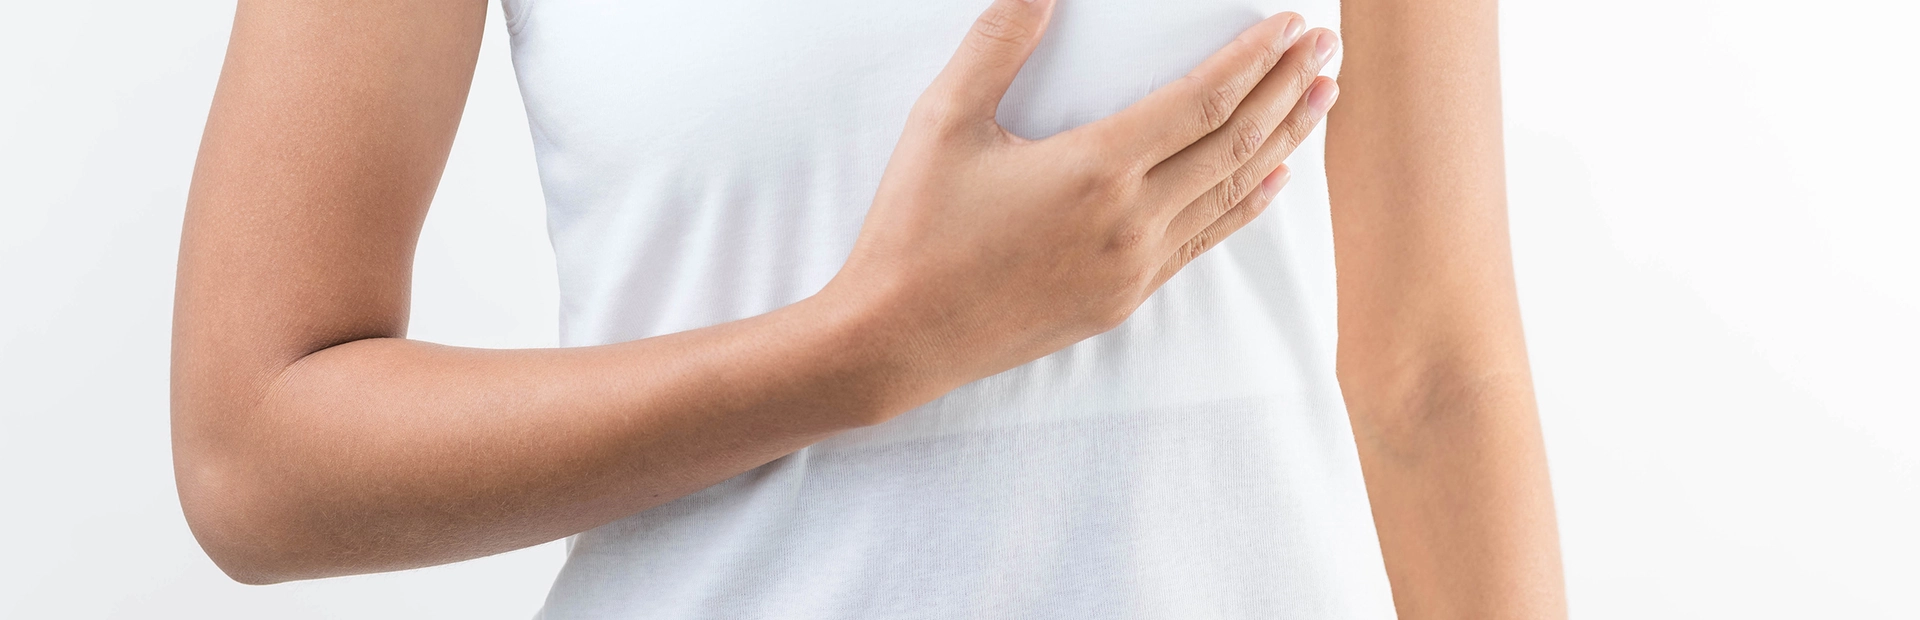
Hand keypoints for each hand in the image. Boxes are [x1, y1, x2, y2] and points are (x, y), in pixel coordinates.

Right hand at [819, 0, 1341, 402]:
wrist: (899, 338)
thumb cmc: (915, 229)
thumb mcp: (945, 120)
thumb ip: (999, 43)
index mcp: (1096, 169)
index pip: (1205, 101)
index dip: (1256, 59)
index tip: (1292, 26)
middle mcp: (1130, 221)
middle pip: (1235, 142)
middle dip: (1288, 90)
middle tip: (1326, 49)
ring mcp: (1133, 267)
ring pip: (1230, 193)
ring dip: (1283, 140)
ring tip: (1321, 99)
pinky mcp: (1122, 299)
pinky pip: (1203, 241)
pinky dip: (1245, 204)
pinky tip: (1272, 179)